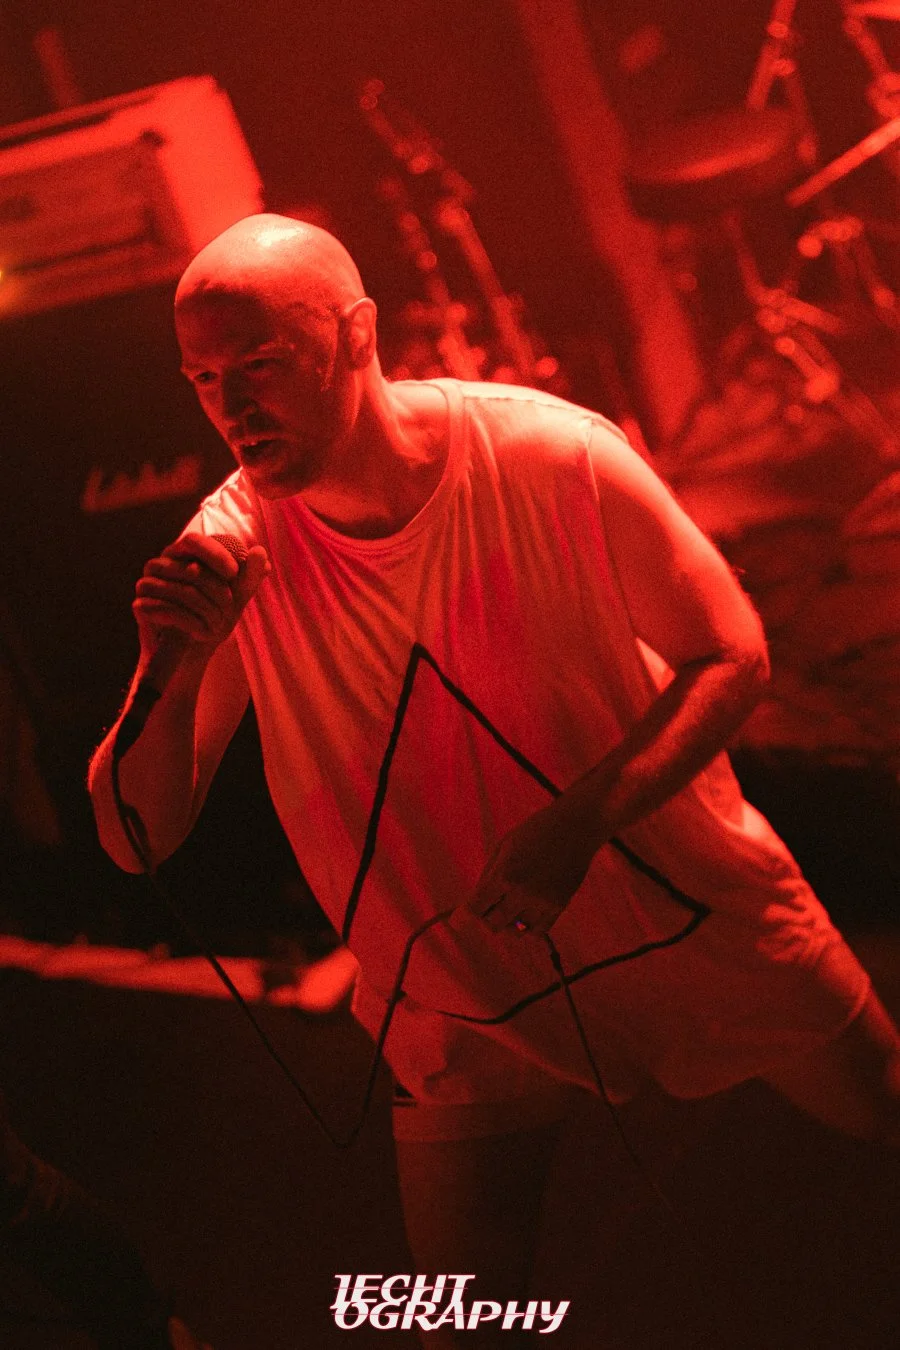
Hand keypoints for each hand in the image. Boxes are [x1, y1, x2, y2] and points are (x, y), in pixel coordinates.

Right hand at [133, 532, 268, 658]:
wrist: (191, 651)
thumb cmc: (212, 616)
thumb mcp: (237, 596)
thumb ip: (249, 574)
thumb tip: (260, 552)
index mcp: (181, 554)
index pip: (193, 540)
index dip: (215, 554)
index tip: (234, 573)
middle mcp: (160, 564)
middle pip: (194, 570)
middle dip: (219, 595)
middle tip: (228, 612)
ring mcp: (147, 584)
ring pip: (184, 592)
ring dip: (209, 613)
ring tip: (215, 626)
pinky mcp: (141, 606)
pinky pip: (170, 610)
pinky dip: (193, 624)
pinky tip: (200, 632)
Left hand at [467, 796, 600, 936]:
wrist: (576, 827)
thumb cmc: (536, 831)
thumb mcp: (504, 845)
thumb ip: (489, 875)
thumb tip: (475, 901)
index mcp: (505, 874)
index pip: (476, 907)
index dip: (463, 916)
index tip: (456, 920)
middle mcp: (522, 892)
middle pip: (493, 924)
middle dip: (485, 918)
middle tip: (486, 908)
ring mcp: (543, 902)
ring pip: (515, 932)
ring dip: (506, 924)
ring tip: (507, 909)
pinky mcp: (559, 906)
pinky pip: (537, 931)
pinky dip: (526, 928)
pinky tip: (524, 914)